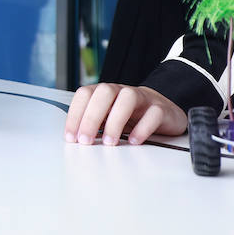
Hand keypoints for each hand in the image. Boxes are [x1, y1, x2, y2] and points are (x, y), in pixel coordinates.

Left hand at [64, 83, 186, 145]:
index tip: (71, 137)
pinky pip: (153, 114)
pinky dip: (142, 128)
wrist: (162, 109)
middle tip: (86, 141)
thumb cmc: (130, 116)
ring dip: (115, 121)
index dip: (75, 115)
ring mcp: (142, 98)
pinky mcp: (160, 110)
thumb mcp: (108, 118)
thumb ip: (92, 125)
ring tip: (110, 142)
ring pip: (128, 98)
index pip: (85, 94)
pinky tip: (133, 141)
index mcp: (105, 93)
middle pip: (104, 92)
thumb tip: (74, 140)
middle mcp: (122, 92)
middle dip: (91, 117)